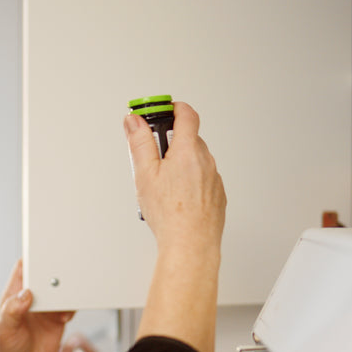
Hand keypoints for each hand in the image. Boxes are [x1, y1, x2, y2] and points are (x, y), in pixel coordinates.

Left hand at [0, 259, 74, 351]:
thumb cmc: (9, 349)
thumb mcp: (5, 330)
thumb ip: (13, 311)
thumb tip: (25, 294)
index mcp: (14, 294)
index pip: (23, 268)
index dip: (31, 258)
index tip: (41, 253)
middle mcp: (31, 297)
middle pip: (45, 275)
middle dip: (53, 273)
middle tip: (58, 278)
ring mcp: (46, 307)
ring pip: (59, 289)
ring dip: (64, 291)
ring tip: (61, 300)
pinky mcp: (58, 317)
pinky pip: (69, 306)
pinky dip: (70, 308)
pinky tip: (63, 317)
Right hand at [124, 102, 225, 251]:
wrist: (191, 244)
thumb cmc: (170, 214)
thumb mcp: (145, 174)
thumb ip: (140, 143)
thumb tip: (134, 121)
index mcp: (188, 150)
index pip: (186, 114)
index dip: (172, 107)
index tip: (160, 109)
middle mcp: (206, 161)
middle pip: (189, 138)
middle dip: (170, 142)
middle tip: (152, 157)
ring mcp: (214, 178)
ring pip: (196, 160)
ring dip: (180, 164)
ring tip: (162, 186)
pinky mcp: (217, 195)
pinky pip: (203, 179)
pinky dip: (190, 182)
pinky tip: (176, 199)